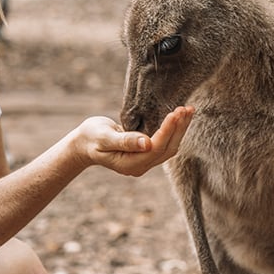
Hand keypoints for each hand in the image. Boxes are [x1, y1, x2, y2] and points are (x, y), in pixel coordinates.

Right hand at [75, 106, 193, 176]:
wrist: (84, 143)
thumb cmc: (91, 138)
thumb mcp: (104, 138)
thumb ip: (124, 141)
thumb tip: (146, 143)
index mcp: (130, 164)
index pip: (156, 148)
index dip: (167, 131)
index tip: (174, 113)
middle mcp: (141, 165)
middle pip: (167, 149)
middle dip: (179, 128)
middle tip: (187, 108)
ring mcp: (145, 160)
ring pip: (170, 146)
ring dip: (180, 128)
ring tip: (189, 110)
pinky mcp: (147, 152)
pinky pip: (165, 142)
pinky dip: (174, 129)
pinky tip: (180, 117)